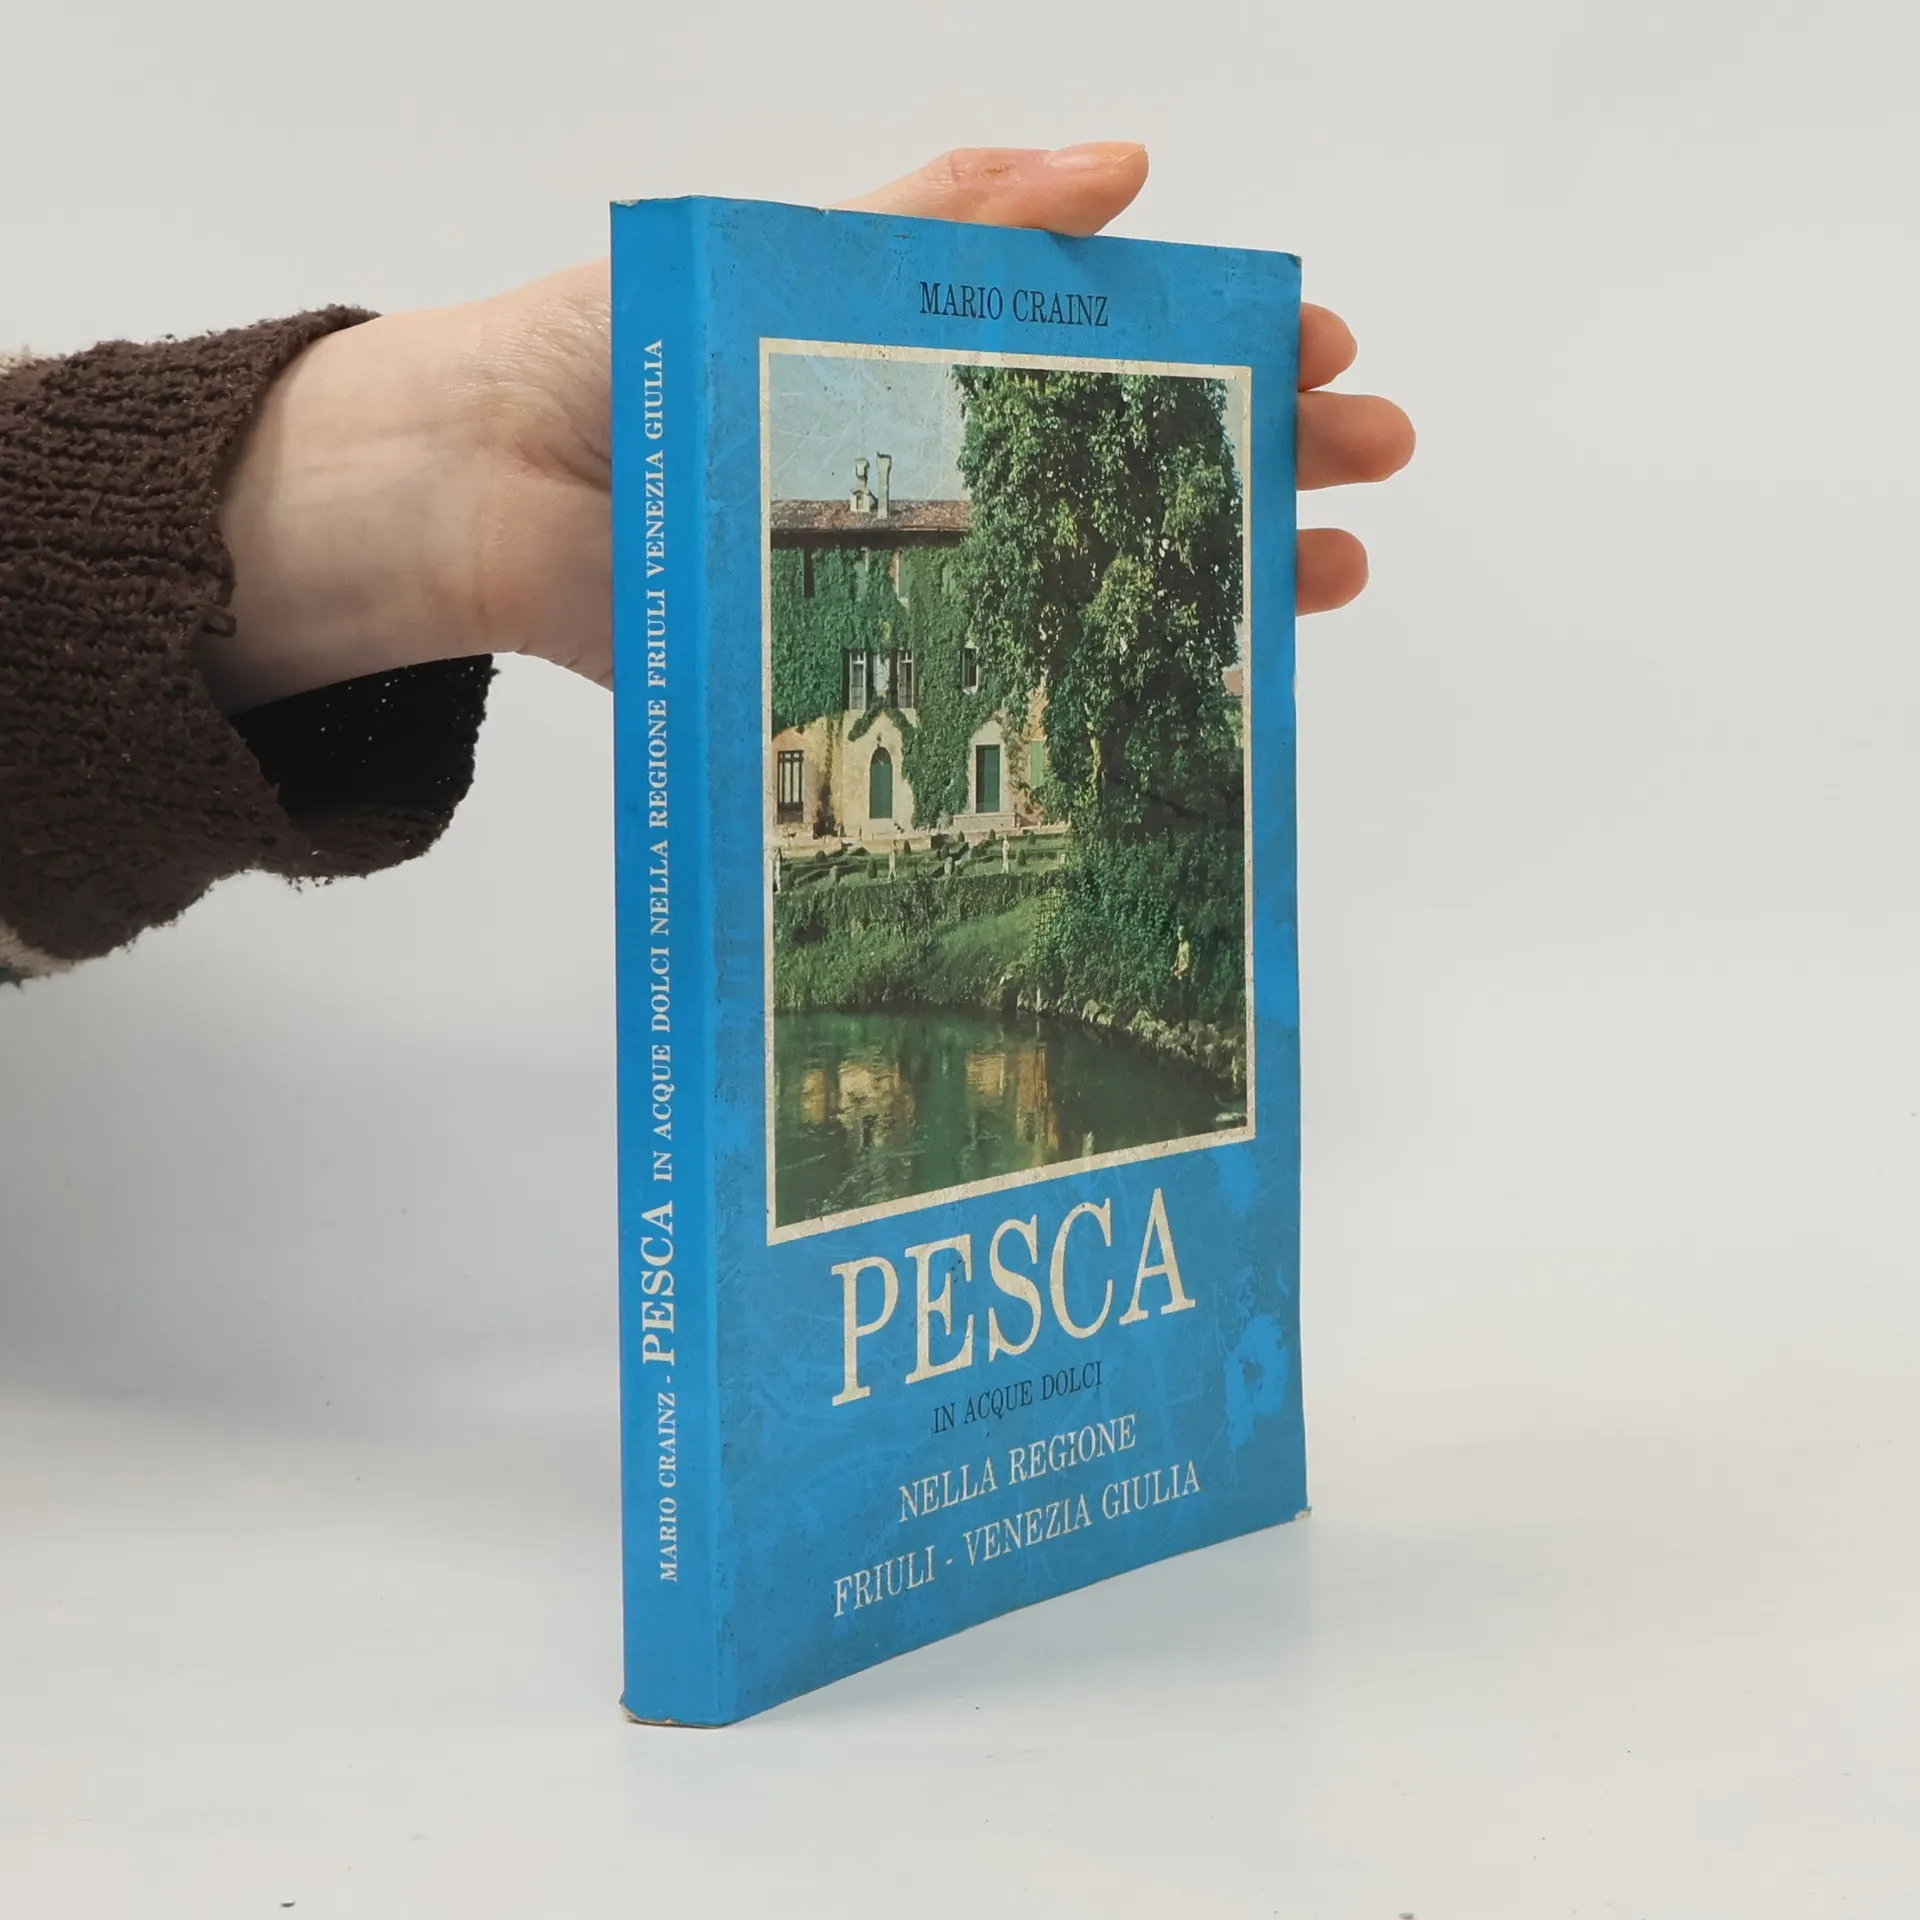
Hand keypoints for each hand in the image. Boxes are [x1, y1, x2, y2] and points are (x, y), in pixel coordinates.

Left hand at [209, 144, 1413, 710]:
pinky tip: (1181, 701)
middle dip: (1264, 462)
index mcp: (934, 369)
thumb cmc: (618, 352)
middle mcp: (945, 481)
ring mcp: (915, 588)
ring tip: (1319, 578)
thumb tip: (1124, 167)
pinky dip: (1087, 706)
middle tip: (1367, 464)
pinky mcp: (862, 683)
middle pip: (1134, 474)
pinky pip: (989, 700)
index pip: (1119, 358)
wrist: (480, 490)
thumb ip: (946, 217)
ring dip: (1217, 583)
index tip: (1319, 354)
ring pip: (1094, 592)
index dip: (1228, 353)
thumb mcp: (792, 252)